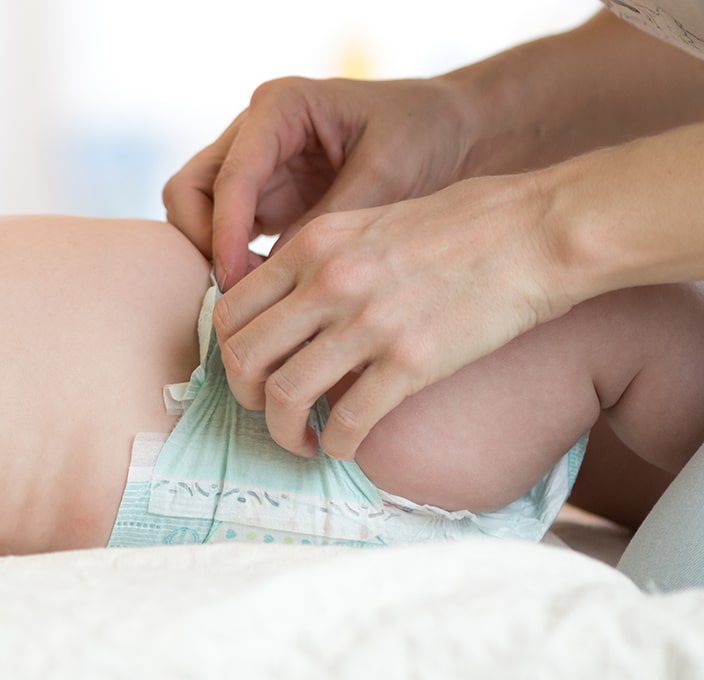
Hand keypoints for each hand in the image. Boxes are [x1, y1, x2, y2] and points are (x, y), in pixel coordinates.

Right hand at [163, 76, 477, 289]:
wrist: (456, 132)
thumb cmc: (427, 135)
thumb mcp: (388, 173)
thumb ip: (331, 221)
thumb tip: (276, 278)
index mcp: (278, 107)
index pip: (227, 176)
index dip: (224, 233)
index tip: (237, 280)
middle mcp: (252, 132)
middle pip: (189, 191)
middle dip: (204, 241)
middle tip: (240, 288)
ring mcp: (254, 166)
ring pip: (197, 214)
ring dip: (214, 255)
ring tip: (258, 294)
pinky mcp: (264, 198)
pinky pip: (224, 233)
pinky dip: (234, 263)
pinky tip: (269, 290)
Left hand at [213, 173, 568, 458]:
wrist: (538, 232)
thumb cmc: (462, 226)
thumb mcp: (369, 224)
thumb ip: (321, 261)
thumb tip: (285, 310)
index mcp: (313, 245)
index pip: (230, 310)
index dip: (231, 351)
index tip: (253, 370)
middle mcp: (328, 282)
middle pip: (242, 356)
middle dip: (244, 397)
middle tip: (268, 411)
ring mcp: (368, 322)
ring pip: (282, 395)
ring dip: (282, 431)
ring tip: (301, 440)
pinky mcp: (412, 361)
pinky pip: (347, 420)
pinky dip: (336, 444)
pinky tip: (344, 446)